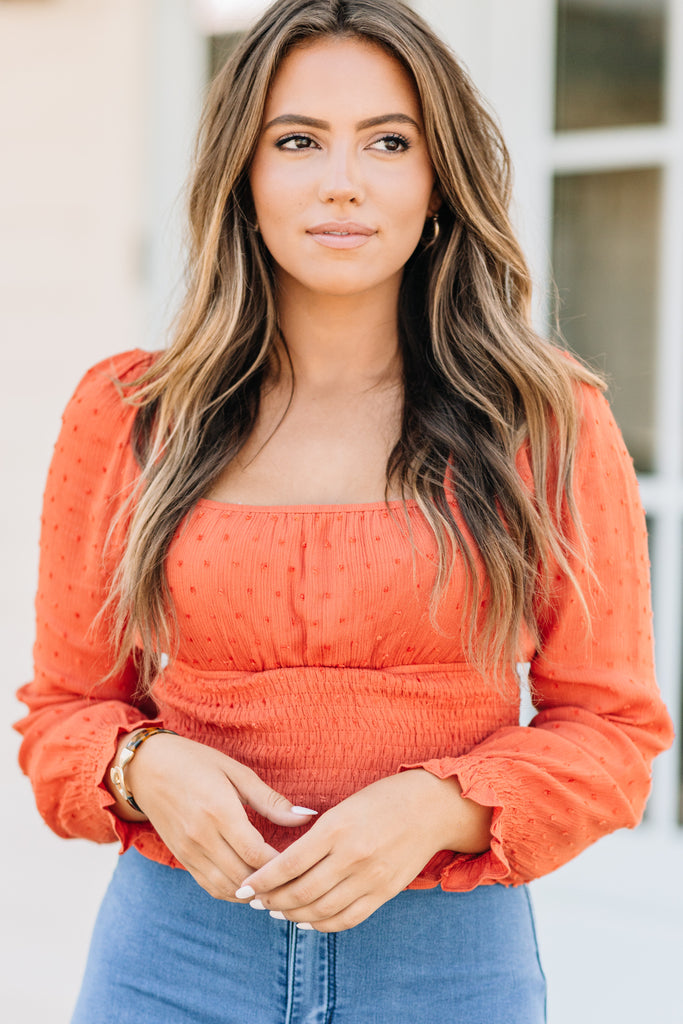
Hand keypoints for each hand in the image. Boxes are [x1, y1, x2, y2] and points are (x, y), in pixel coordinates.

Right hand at [109, 732, 316, 901]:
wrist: (147, 768)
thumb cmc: (196, 762)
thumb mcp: (237, 772)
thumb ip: (271, 800)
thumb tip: (307, 816)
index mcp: (219, 811)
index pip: (256, 853)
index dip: (282, 864)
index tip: (302, 862)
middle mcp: (202, 836)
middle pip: (244, 876)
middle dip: (271, 882)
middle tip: (295, 878)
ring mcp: (189, 850)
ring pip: (227, 887)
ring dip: (253, 892)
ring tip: (276, 885)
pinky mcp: (182, 858)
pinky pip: (210, 886)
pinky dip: (233, 891)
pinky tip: (250, 884)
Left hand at [239, 769, 491, 931]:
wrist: (431, 807)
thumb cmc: (383, 799)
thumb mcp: (344, 807)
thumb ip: (317, 835)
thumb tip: (285, 862)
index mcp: (336, 828)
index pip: (288, 863)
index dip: (262, 879)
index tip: (245, 886)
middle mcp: (351, 856)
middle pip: (300, 891)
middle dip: (272, 900)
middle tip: (255, 901)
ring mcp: (370, 877)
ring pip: (321, 909)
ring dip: (293, 914)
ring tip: (277, 911)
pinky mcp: (384, 893)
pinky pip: (347, 919)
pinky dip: (323, 924)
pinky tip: (308, 921)